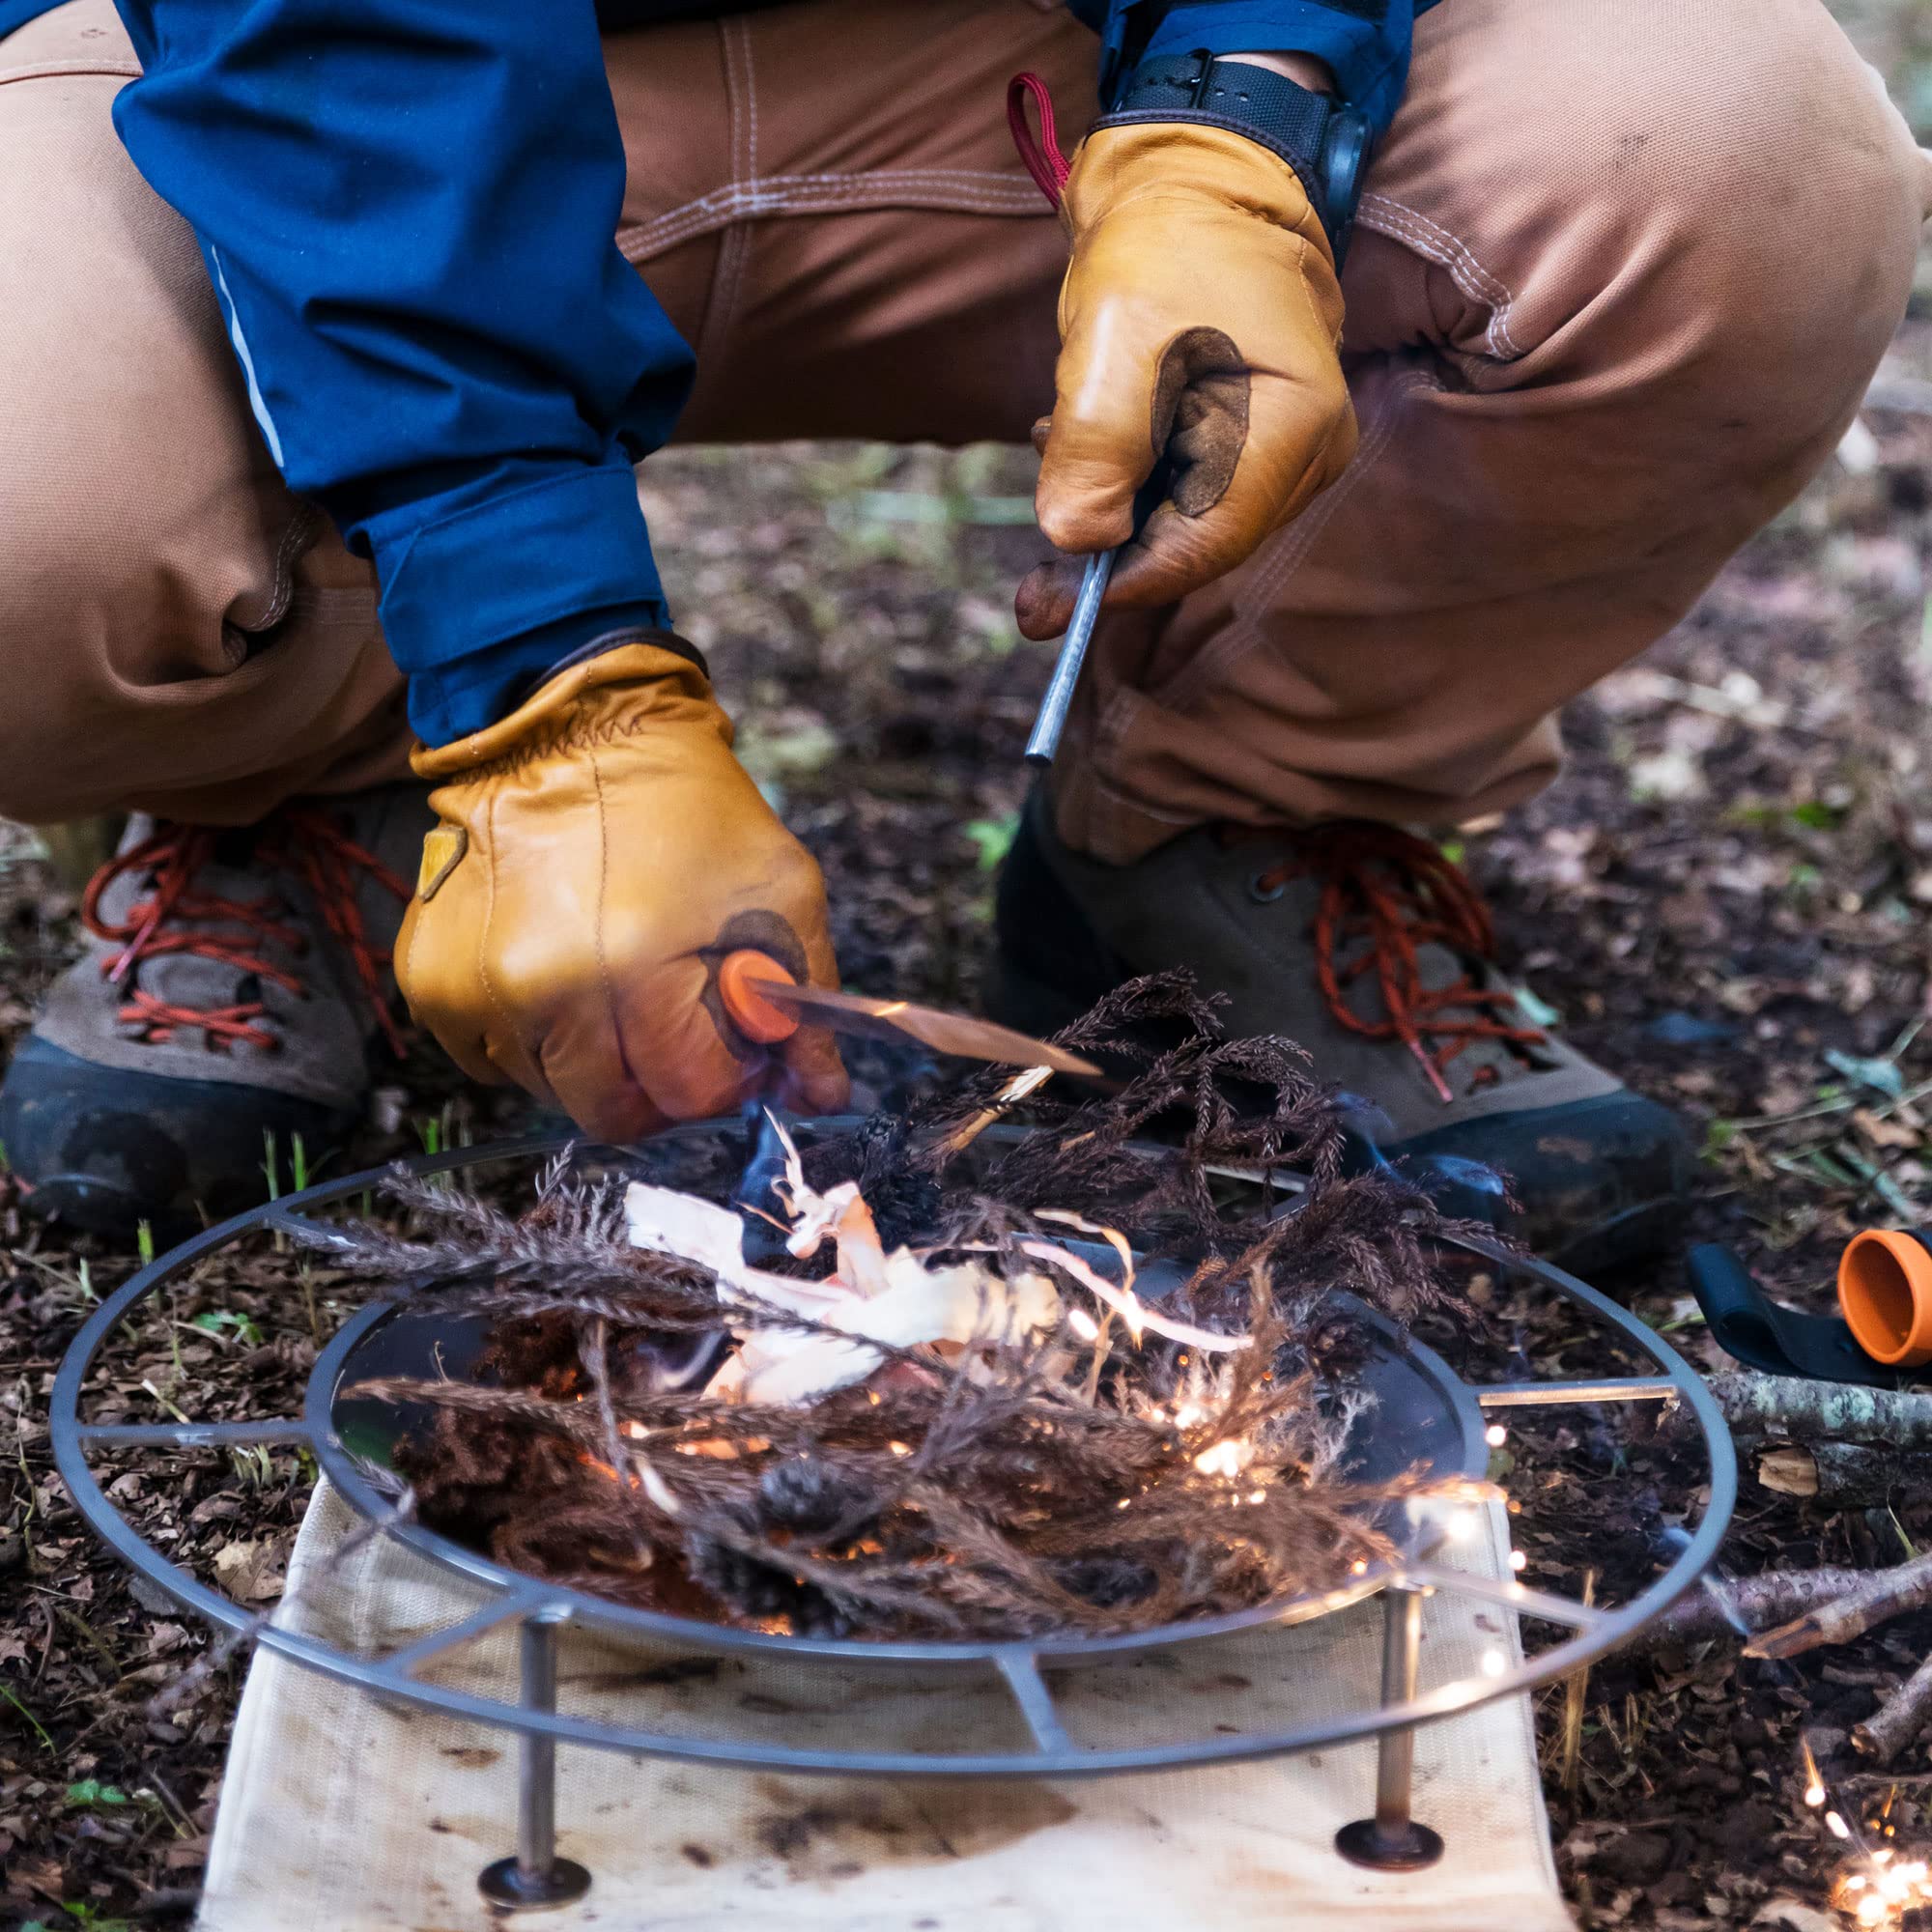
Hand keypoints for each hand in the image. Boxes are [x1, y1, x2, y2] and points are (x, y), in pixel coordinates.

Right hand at [395, 640, 847, 1139]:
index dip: (726, 1081)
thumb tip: (820, 1094)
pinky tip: (563, 974)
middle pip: (612, 1114)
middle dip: (660, 1088)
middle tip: (680, 1036)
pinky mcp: (431, 980)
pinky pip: (491, 1059)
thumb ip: (801, 1004)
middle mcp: (541, 988)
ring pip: (550, 1092)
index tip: (736, 1049)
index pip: (687, 1096)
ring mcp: (475, 989)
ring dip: (594, 1062)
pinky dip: (534, 1037)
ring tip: (618, 985)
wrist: (575, 733)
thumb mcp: (777, 892)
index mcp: (632, 968)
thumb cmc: (687, 808)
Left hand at [1017, 122, 1357, 637]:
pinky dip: (1127, 486)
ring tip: (1054, 446)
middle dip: (1110, 553)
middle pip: (1196, 545)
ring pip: (1184, 525)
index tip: (1046, 604)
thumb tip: (1076, 540)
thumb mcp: (1116, 337)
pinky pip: (1185, 495)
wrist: (1193, 181)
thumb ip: (1097, 444)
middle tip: (1028, 588)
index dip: (1123, 582)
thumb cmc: (1165, 245)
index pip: (1206, 546)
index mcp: (1296, 431)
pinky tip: (1079, 442)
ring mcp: (1287, 453)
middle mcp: (1309, 456)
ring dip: (1113, 511)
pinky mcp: (1255, 445)